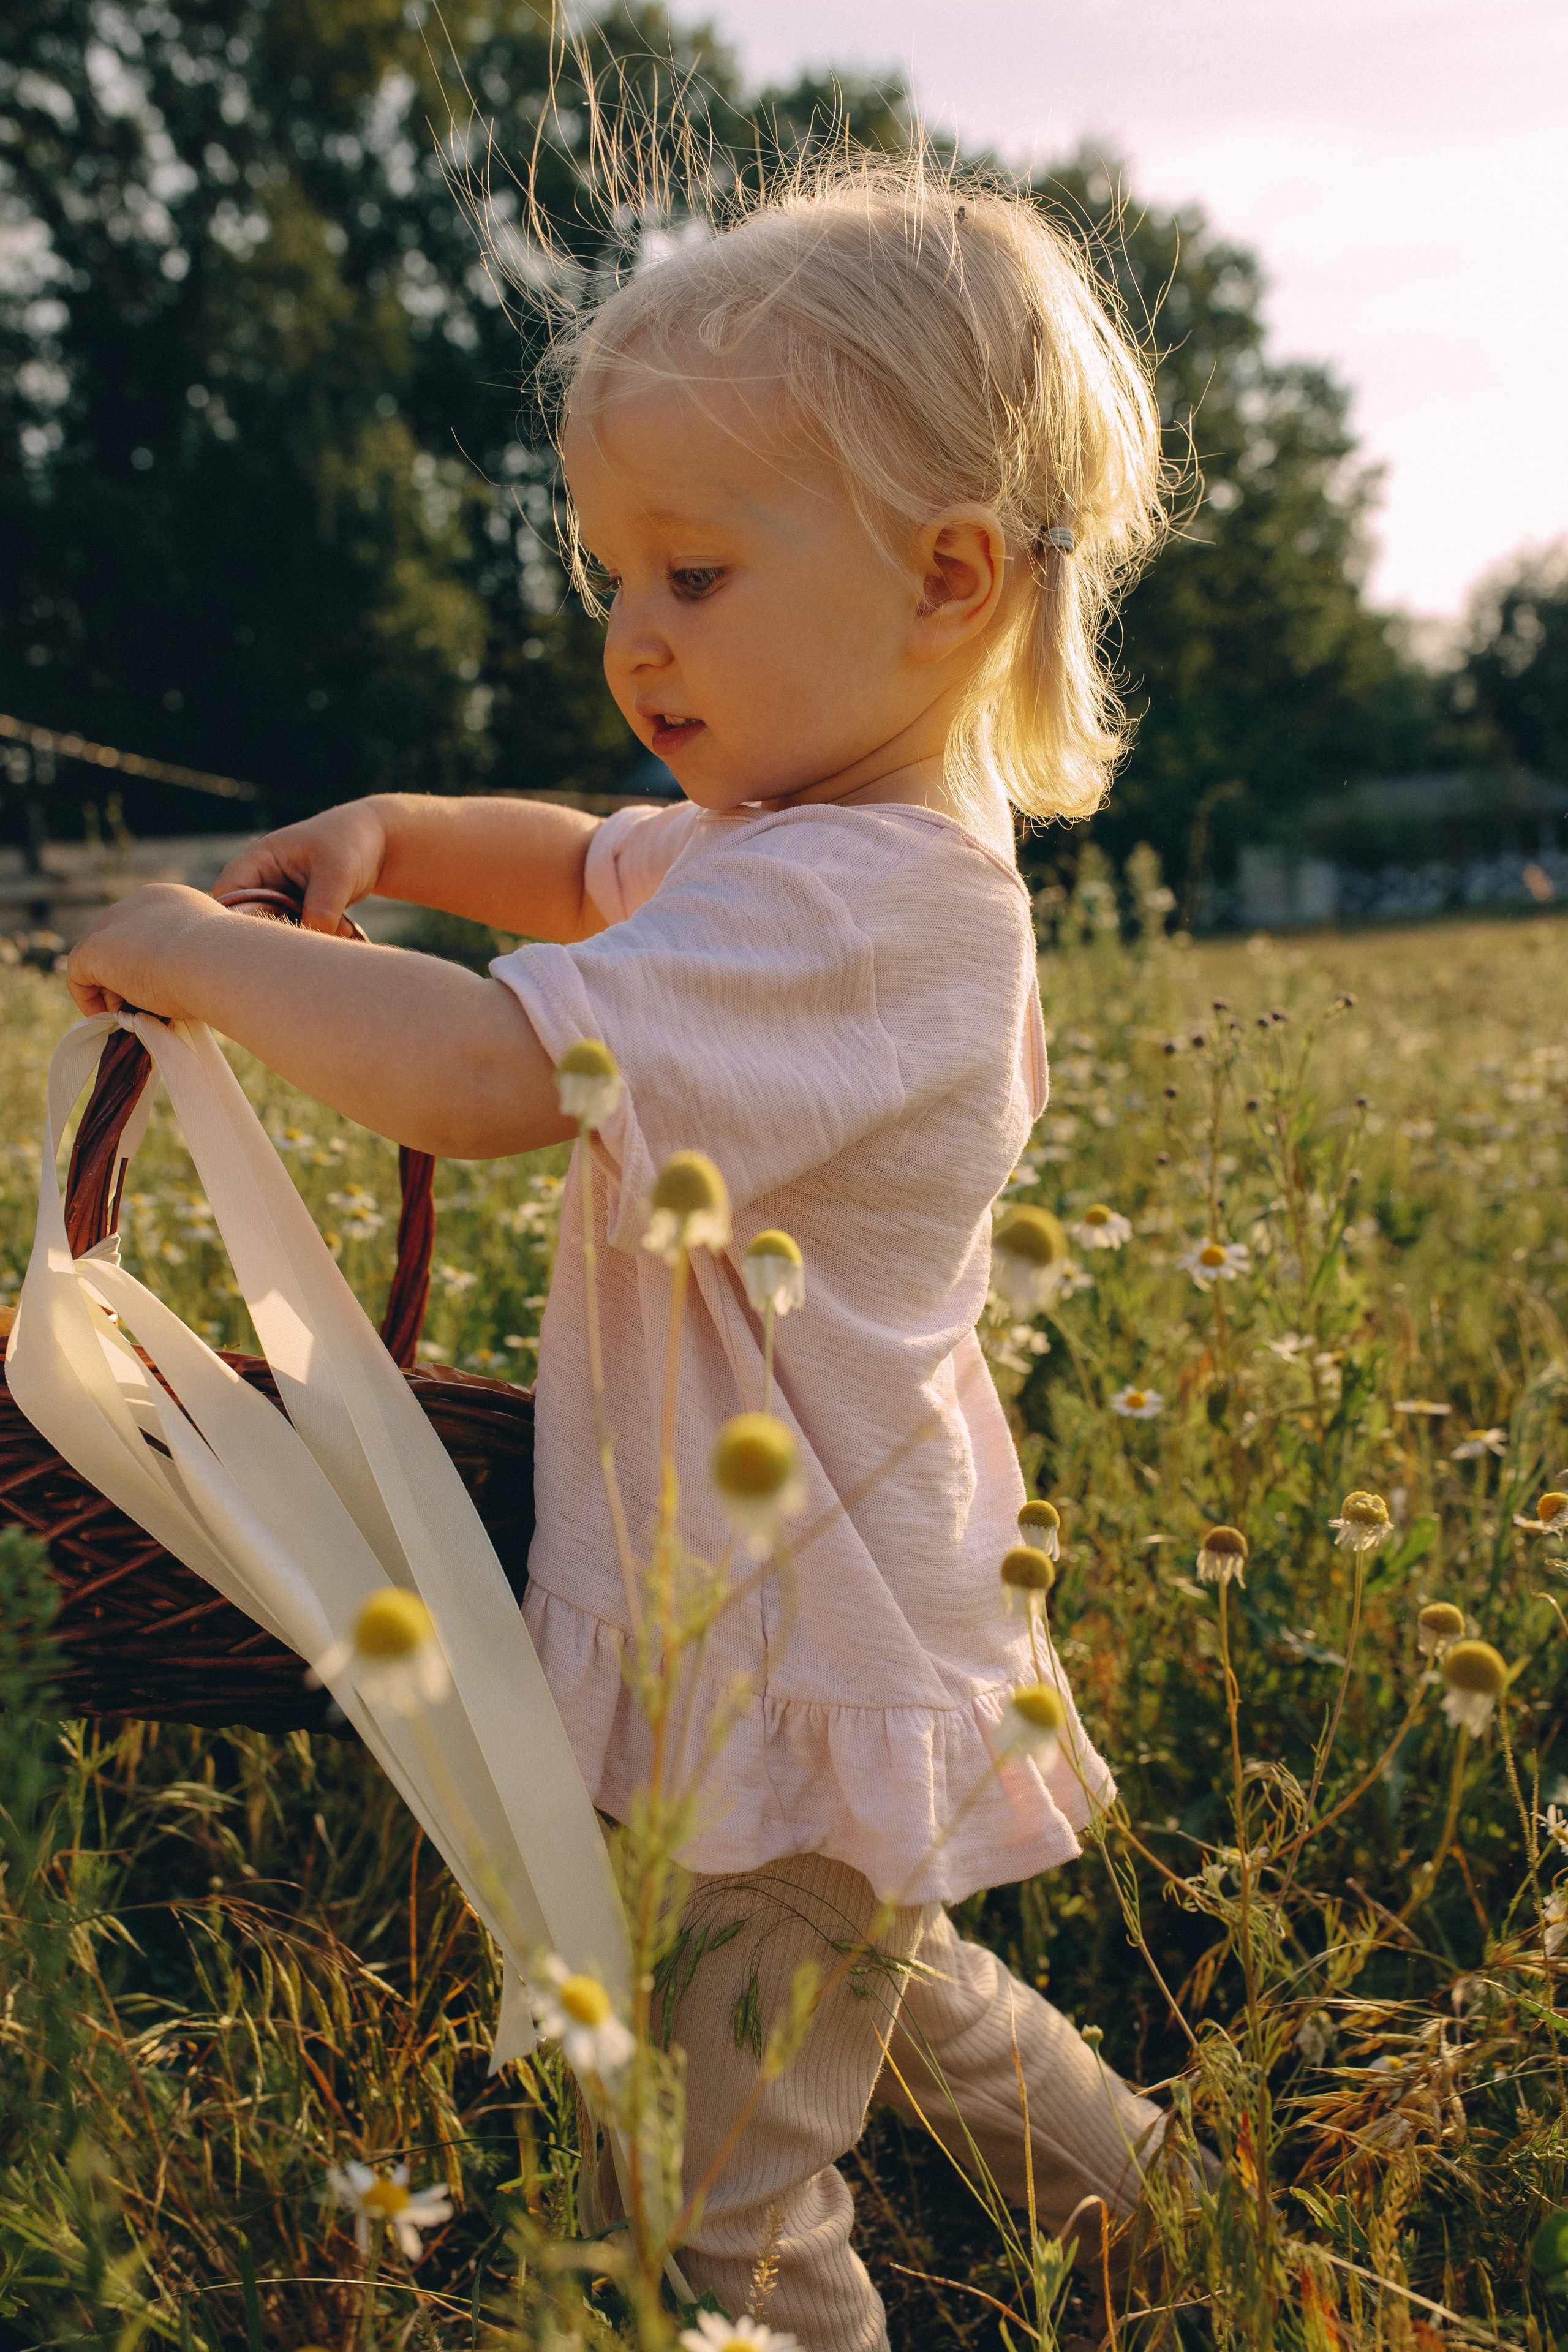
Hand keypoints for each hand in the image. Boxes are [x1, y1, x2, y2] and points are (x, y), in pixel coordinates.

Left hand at [66, 883, 226, 1021]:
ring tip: (134, 1016)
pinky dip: (90, 999)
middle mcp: (139, 902)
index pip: (150, 929)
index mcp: (172, 899)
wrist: (216, 960)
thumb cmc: (229, 962)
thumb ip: (202, 958)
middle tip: (146, 1006)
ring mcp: (113, 923)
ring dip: (113, 989)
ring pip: (101, 958)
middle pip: (121, 942)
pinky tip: (112, 1019)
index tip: (162, 988)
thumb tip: (198, 984)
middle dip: (129, 974)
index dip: (151, 961)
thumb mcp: (217, 954)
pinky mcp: (93, 948)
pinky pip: (78, 975)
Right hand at [211, 798, 390, 932]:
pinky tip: (345, 929)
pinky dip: (317, 936)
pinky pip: (298, 933)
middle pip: (247, 917)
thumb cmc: (350, 844)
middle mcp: (264, 880)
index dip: (233, 918)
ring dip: (302, 937)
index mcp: (260, 860)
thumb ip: (321, 908)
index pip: (228, 893)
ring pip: (276, 930)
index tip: (260, 939)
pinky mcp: (298, 913)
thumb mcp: (337, 873)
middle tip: (303, 943)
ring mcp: (280, 898)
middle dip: (274, 935)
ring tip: (337, 928)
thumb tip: (308, 943)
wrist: (377, 844)